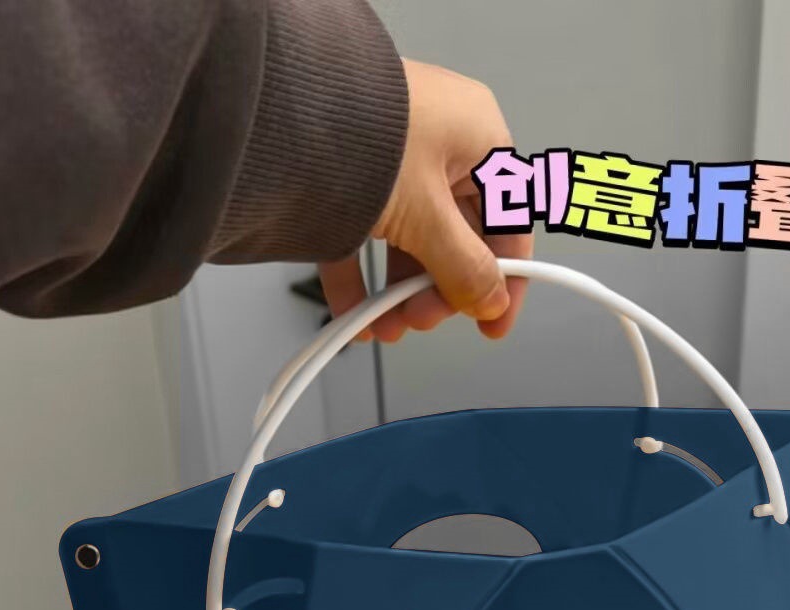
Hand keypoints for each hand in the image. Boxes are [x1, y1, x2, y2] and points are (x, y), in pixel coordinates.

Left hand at [319, 59, 532, 343]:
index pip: (507, 221)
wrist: (282, 106)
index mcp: (478, 140)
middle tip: (421, 318)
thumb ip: (464, 267)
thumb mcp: (428, 217)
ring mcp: (394, 158)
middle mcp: (441, 145)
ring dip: (399, 292)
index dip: (504, 278)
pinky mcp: (350, 173)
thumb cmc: (369, 134)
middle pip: (457, 237)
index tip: (492, 324)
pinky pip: (365, 233)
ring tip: (384, 323)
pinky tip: (355, 312)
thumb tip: (490, 301)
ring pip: (410, 240)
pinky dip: (361, 277)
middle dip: (438, 290)